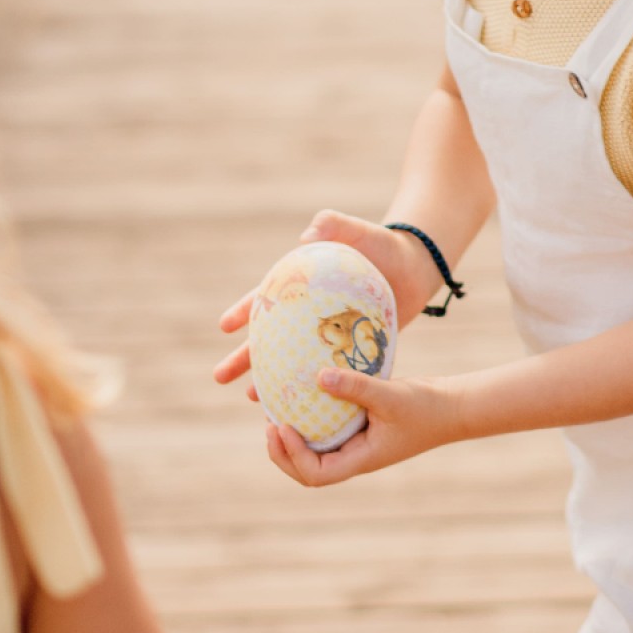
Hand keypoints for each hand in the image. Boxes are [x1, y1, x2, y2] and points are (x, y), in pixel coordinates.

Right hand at [213, 209, 438, 389]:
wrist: (414, 268)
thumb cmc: (381, 244)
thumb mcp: (357, 230)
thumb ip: (333, 225)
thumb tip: (306, 235)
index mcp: (301, 285)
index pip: (264, 298)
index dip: (243, 311)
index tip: (224, 327)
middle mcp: (306, 313)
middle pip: (268, 337)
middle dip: (243, 357)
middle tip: (219, 377)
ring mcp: (324, 334)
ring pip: (291, 360)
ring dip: (270, 379)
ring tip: (252, 398)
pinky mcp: (346, 349)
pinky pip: (324, 372)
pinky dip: (311, 389)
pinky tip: (300, 407)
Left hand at [264, 366, 457, 484]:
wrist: (452, 406)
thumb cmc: (426, 406)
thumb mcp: (390, 394)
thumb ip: (355, 387)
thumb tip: (318, 376)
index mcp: (361, 460)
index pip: (317, 475)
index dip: (293, 456)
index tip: (281, 426)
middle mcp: (354, 457)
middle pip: (308, 472)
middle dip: (284, 454)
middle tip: (270, 424)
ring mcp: (356, 445)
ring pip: (315, 453)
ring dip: (292, 439)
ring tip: (276, 413)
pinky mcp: (359, 429)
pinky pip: (326, 432)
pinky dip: (309, 422)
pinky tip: (302, 398)